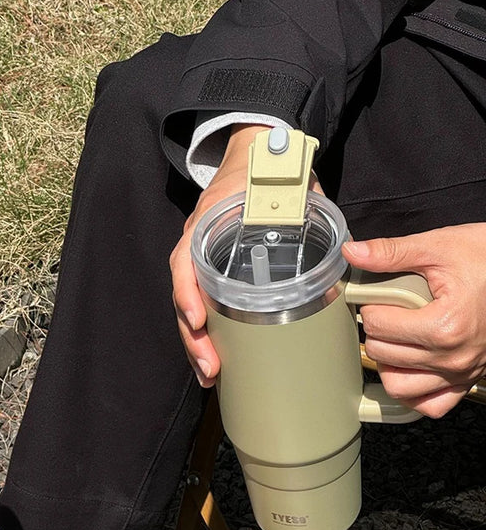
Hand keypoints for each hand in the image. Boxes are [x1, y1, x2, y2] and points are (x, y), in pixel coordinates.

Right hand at [171, 124, 320, 386]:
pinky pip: (204, 307)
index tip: (198, 319)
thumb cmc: (268, 171)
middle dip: (194, 338)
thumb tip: (344, 250)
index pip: (186, 261)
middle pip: (185, 297)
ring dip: (198, 345)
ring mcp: (203, 262)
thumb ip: (307, 211)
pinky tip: (218, 362)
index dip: (189, 292)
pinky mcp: (214, 275)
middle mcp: (198, 246)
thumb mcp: (288, 186)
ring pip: (191, 309)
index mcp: (208, 223)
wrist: (254, 153)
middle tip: (210, 368)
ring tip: (210, 375)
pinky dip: (209, 336)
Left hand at [343, 224, 485, 417]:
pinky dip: (413, 393)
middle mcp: (453, 357)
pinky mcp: (467, 380)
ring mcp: (461, 373)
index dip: (371, 307)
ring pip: (398, 387)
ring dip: (387, 365)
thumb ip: (392, 252)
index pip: (378, 326)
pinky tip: (409, 369)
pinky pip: (431, 405)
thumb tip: (352, 252)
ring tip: (395, 340)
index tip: (380, 298)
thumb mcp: (439, 247)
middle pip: (382, 355)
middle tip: (386, 314)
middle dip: (377, 332)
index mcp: (444, 326)